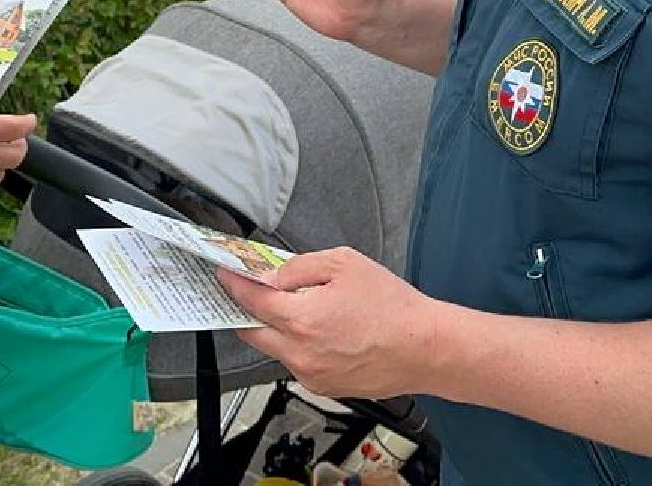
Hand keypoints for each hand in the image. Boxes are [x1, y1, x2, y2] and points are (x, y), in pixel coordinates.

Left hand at [220, 247, 441, 399]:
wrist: (425, 348)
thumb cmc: (393, 307)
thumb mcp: (344, 264)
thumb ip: (299, 268)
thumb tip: (271, 275)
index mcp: (301, 320)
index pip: (250, 301)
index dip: (234, 284)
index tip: (225, 275)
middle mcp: (299, 353)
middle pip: (251, 332)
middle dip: (245, 311)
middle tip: (248, 292)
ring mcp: (310, 375)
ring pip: (274, 349)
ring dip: (275, 329)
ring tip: (299, 309)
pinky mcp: (323, 387)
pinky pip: (296, 363)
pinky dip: (298, 346)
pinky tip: (321, 331)